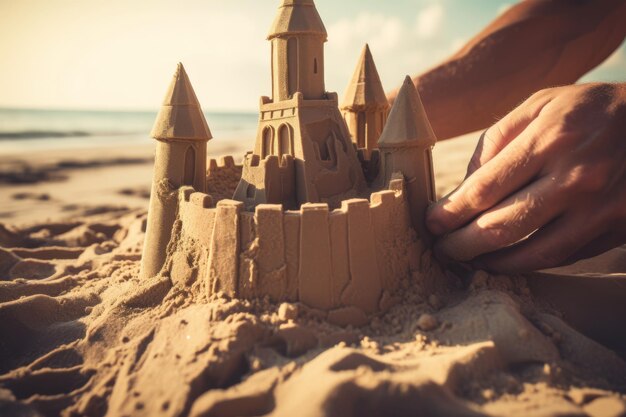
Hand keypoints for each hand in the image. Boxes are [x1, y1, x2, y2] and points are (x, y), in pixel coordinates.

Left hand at [426, 83, 625, 272]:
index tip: (431, 223)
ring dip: (490, 263)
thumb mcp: (542, 104)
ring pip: (532, 253)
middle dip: (461, 244)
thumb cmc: (591, 110)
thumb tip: (462, 187)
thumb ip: (496, 140)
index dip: (451, 212)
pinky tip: (504, 260)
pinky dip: (527, 264)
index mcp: (550, 139)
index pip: (485, 188)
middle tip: (440, 250)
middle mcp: (574, 178)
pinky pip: (561, 257)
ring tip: (466, 261)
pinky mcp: (613, 229)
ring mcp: (597, 209)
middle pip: (501, 226)